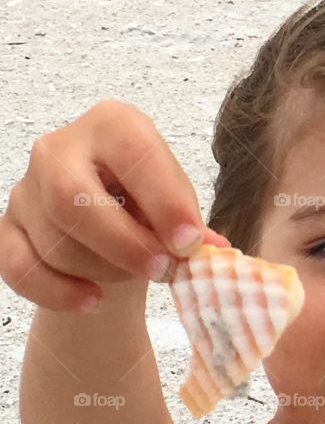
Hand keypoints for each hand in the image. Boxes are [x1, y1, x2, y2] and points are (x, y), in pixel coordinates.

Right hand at [0, 99, 229, 312]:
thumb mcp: (174, 200)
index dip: (163, 200)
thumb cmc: (146, 202)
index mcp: (112, 123)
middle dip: (124, 243)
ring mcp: (26, 188)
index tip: (190, 242)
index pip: (133, 153)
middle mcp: (60, 148)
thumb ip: (187, 219)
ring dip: (103, 270)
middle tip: (164, 269)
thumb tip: (207, 247)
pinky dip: (60, 293)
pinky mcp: (7, 228)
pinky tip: (93, 300)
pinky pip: (21, 269)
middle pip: (72, 197)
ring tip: (137, 273)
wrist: (108, 223)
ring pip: (54, 242)